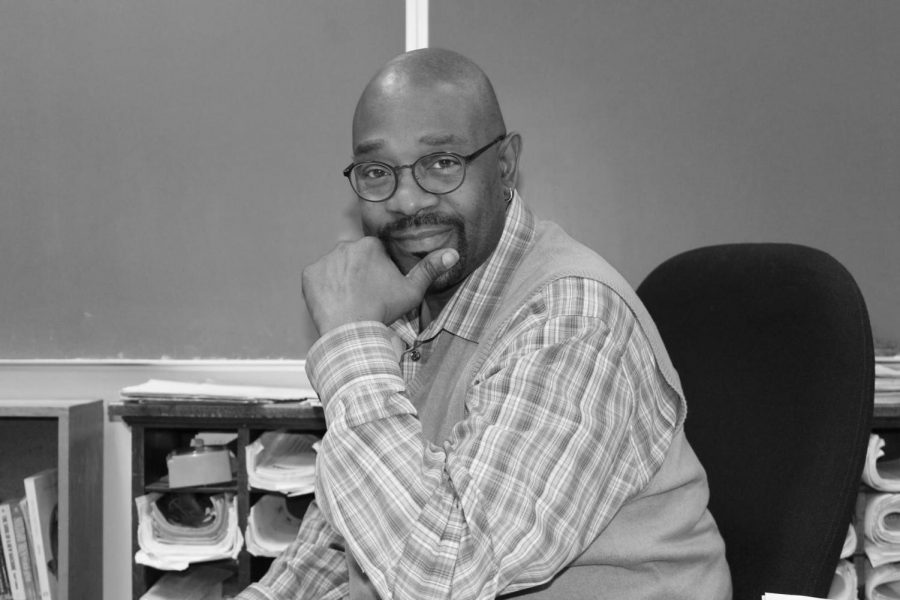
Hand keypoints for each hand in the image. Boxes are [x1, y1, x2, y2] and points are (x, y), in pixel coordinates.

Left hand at [301, 237, 458, 334]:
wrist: (352, 331)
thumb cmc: (383, 310)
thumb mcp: (412, 291)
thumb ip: (430, 269)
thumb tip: (453, 253)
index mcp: (370, 246)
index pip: (374, 254)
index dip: (378, 271)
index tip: (379, 289)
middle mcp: (345, 246)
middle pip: (354, 258)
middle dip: (359, 273)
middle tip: (365, 296)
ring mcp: (324, 260)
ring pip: (335, 267)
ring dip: (341, 279)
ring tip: (349, 301)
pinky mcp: (309, 274)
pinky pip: (318, 278)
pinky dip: (324, 288)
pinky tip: (334, 302)